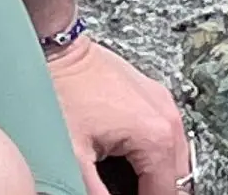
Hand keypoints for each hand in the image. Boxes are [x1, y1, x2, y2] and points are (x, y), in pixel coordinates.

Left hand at [46, 29, 192, 194]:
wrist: (53, 47)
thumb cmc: (60, 90)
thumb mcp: (74, 155)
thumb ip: (95, 192)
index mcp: (156, 135)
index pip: (165, 193)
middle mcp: (168, 117)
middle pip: (174, 177)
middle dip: (151, 188)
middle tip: (117, 188)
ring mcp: (161, 101)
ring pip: (171, 157)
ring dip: (151, 173)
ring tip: (121, 180)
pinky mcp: (150, 93)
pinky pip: (162, 135)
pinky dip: (149, 152)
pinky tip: (123, 158)